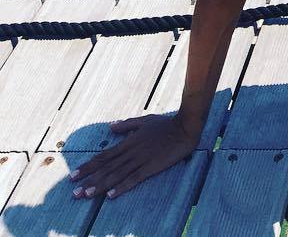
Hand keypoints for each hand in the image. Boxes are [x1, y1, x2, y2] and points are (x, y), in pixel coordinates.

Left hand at [69, 113, 198, 200]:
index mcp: (129, 142)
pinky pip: (134, 178)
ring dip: (100, 185)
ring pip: (117, 174)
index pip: (104, 156)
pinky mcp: (151, 166)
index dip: (88, 166)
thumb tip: (110, 127)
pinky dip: (122, 186)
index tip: (73, 176)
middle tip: (73, 192)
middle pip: (106, 167)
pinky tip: (111, 195)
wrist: (185, 126)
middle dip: (89, 180)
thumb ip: (127, 125)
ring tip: (86, 195)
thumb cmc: (165, 124)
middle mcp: (131, 151)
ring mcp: (141, 159)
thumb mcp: (145, 120)